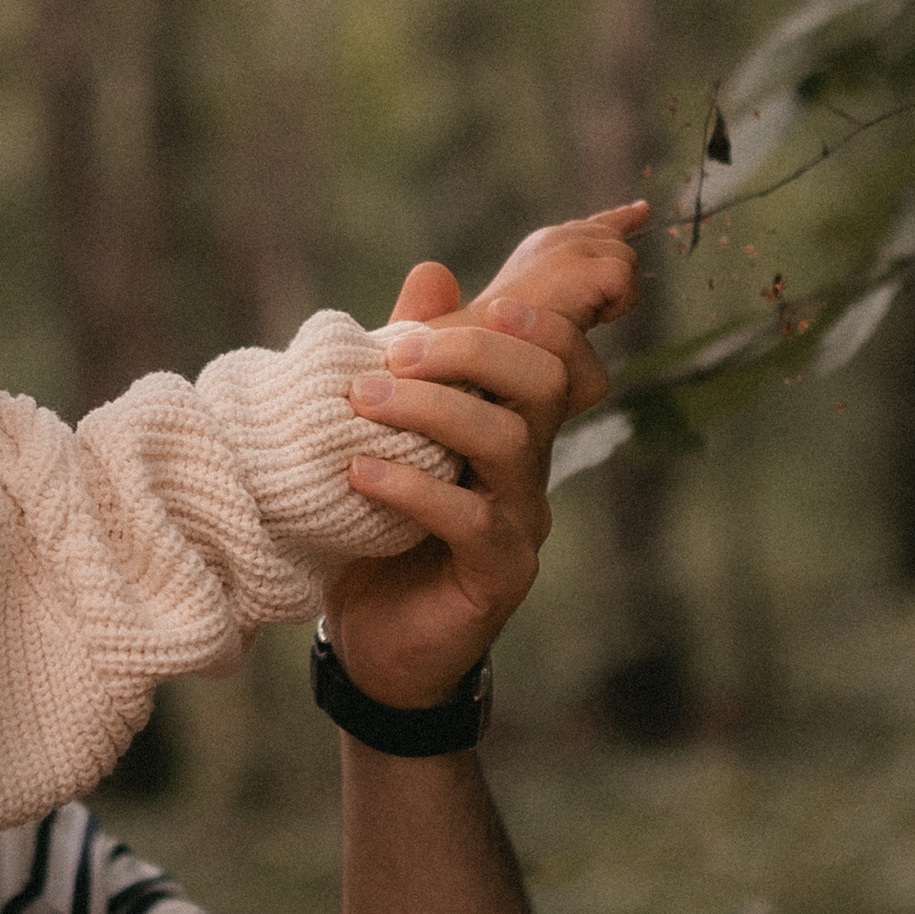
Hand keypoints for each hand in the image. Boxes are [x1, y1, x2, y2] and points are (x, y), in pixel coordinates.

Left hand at [329, 256, 603, 708]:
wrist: (378, 641)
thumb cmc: (382, 529)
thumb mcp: (390, 435)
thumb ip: (413, 361)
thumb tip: (432, 272)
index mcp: (510, 422)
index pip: (553, 353)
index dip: (527, 318)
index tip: (451, 305)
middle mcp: (529, 467)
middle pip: (541, 384)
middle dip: (471, 352)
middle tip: (392, 352)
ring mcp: (521, 521)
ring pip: (508, 441)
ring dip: (430, 410)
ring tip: (361, 404)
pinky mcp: (500, 575)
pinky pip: (473, 520)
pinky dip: (414, 489)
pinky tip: (361, 475)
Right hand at [464, 202, 647, 410]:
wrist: (483, 342)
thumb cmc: (507, 336)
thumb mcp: (544, 300)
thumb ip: (572, 280)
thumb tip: (607, 278)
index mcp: (546, 243)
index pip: (595, 225)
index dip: (621, 219)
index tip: (642, 209)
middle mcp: (558, 238)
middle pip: (619, 246)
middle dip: (616, 277)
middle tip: (593, 310)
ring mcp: (570, 249)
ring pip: (627, 261)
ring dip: (614, 296)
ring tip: (581, 317)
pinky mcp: (582, 269)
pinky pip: (625, 280)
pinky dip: (616, 305)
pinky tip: (590, 320)